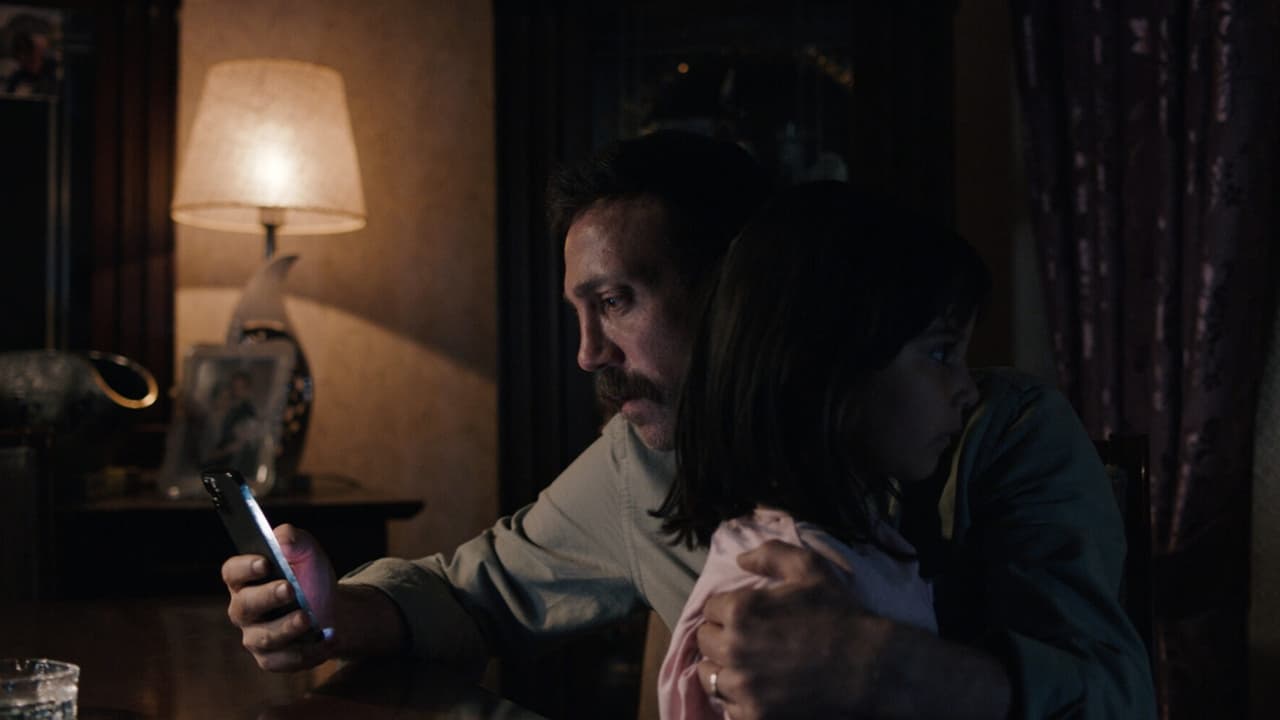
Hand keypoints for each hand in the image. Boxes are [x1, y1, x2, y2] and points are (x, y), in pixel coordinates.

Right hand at [223, 524, 336, 671]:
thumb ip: (294, 540)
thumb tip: (284, 539)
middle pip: (245, 605)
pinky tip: (326, 638)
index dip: (245, 567)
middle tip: (289, 588)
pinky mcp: (271, 659)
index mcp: (245, 579)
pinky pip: (282, 660)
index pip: (232, 572)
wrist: (332, 609)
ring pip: (264, 636)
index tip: (265, 562)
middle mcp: (244, 609)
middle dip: (267, 597)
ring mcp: (255, 636)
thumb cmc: (310, 578)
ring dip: (287, 627)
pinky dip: (306, 651)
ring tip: (309, 618)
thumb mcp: (307, 553)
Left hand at [694, 539, 884, 718]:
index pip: (711, 608)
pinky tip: (757, 691)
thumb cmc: (840, 616)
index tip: (746, 616)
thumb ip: (772, 555)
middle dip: (721, 637)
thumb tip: (740, 559)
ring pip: (710, 676)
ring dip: (724, 669)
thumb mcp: (811, 570)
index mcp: (741, 610)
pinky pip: (728, 707)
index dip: (728, 609)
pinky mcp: (754, 715)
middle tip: (746, 640)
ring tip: (747, 667)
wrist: (870, 668)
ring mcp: (743, 686)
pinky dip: (738, 700)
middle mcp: (734, 648)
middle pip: (705, 641)